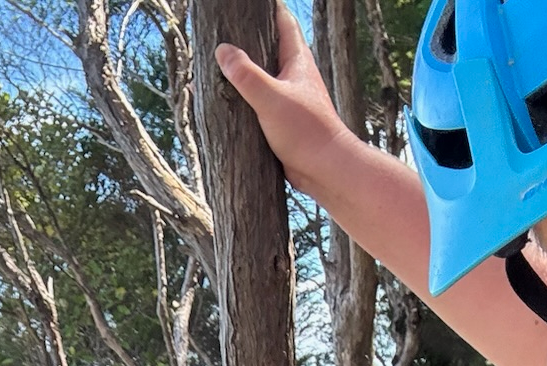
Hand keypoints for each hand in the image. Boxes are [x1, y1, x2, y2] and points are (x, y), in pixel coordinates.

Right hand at [213, 1, 358, 195]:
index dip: (269, 10)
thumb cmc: (305, 131)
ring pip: (266, 78)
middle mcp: (296, 77)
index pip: (284, 24)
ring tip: (221, 69)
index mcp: (298, 62)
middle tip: (226, 36)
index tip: (250, 6)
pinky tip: (231, 105)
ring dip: (247, 74)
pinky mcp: (285, 121)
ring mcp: (291, 99)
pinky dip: (247, 100)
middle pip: (272, 49)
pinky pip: (262, 103)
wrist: (325, 169)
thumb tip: (223, 50)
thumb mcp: (270, 98)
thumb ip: (246, 74)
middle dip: (251, 41)